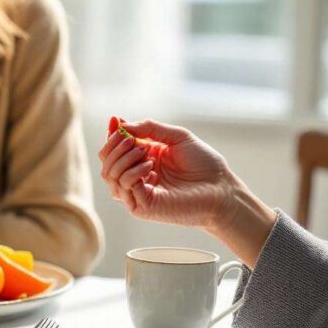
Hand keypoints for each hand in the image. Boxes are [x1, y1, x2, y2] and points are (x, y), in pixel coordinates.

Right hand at [98, 119, 235, 229]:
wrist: (221, 188)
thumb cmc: (203, 164)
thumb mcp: (176, 136)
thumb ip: (149, 128)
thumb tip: (121, 124)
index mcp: (142, 159)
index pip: (114, 149)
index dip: (112, 135)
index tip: (116, 120)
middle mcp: (136, 177)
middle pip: (106, 162)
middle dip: (114, 146)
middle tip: (131, 139)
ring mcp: (136, 193)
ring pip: (110, 175)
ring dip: (123, 159)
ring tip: (144, 151)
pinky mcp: (141, 207)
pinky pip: (123, 187)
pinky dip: (132, 173)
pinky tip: (150, 167)